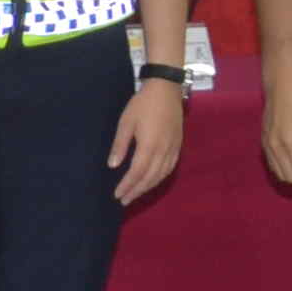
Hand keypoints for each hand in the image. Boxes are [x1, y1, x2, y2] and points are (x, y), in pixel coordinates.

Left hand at [108, 78, 186, 206]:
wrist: (166, 89)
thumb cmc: (142, 104)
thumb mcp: (126, 122)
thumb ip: (120, 145)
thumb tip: (113, 166)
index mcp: (149, 145)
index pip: (137, 173)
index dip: (127, 185)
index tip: (117, 195)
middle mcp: (164, 151)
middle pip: (150, 178)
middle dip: (136, 191)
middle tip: (124, 200)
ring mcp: (173, 149)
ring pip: (161, 175)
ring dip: (148, 187)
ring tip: (136, 194)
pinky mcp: (178, 145)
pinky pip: (170, 168)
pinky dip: (160, 178)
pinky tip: (152, 181)